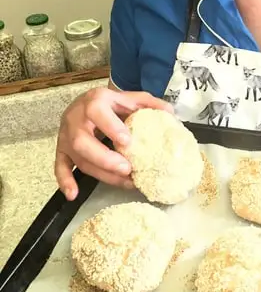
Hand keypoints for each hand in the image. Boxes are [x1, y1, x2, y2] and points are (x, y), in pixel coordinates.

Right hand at [55, 87, 172, 200]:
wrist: (86, 101)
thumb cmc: (111, 102)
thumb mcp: (130, 97)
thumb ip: (149, 103)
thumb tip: (170, 114)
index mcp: (94, 101)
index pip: (97, 112)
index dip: (111, 127)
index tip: (127, 142)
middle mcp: (75, 118)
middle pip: (82, 141)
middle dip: (104, 158)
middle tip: (127, 168)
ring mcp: (65, 135)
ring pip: (78, 158)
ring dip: (100, 173)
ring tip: (124, 182)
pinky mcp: (61, 149)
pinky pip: (59, 166)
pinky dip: (65, 180)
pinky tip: (73, 194)